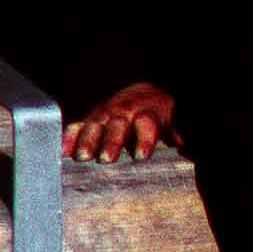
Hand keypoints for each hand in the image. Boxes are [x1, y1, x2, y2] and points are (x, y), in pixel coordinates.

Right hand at [63, 82, 179, 162]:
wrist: (144, 92)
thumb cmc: (160, 116)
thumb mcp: (174, 124)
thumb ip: (178, 137)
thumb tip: (190, 151)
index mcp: (149, 114)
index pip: (147, 125)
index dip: (145, 139)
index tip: (141, 155)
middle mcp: (125, 112)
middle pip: (118, 126)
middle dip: (112, 142)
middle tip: (106, 159)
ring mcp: (105, 114)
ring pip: (95, 125)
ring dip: (88, 140)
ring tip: (83, 157)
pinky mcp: (89, 117)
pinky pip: (77, 125)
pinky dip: (69, 137)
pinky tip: (62, 151)